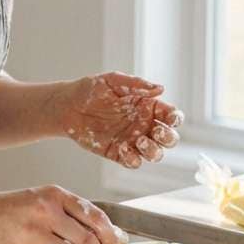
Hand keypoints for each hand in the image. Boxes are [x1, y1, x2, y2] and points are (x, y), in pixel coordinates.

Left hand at [51, 71, 183, 168]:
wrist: (67, 106)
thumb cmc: (91, 89)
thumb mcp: (113, 81)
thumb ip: (136, 84)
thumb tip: (160, 89)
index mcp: (147, 107)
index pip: (171, 116)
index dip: (175, 119)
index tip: (170, 118)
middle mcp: (144, 125)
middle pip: (169, 138)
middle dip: (168, 137)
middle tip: (155, 131)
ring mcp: (132, 140)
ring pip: (155, 154)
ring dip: (153, 151)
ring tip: (139, 140)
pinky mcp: (118, 153)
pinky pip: (134, 162)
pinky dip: (133, 159)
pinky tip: (124, 149)